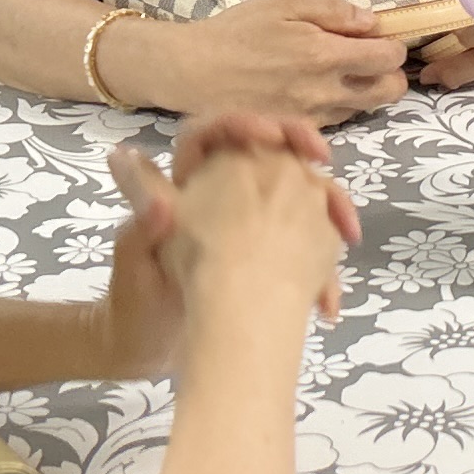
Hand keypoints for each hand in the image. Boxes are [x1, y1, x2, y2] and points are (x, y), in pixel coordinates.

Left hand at [105, 114, 361, 358]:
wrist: (145, 350)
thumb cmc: (134, 302)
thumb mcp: (133, 260)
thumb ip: (142, 218)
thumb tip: (127, 159)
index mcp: (183, 186)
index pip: (214, 133)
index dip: (244, 123)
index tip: (273, 136)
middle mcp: (219, 195)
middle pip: (265, 152)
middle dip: (302, 150)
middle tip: (324, 161)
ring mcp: (246, 224)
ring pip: (294, 196)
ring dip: (327, 209)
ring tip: (346, 233)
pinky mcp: (263, 255)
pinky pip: (303, 245)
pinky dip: (322, 266)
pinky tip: (328, 298)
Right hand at [154, 0, 410, 128]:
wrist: (194, 72)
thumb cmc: (236, 32)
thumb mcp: (283, 6)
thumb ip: (332, 12)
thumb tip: (372, 21)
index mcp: (326, 56)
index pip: (389, 59)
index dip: (393, 46)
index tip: (380, 38)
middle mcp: (326, 92)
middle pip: (389, 92)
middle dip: (390, 73)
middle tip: (371, 58)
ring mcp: (313, 117)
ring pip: (365, 108)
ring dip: (365, 90)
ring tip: (341, 72)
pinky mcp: (297, 131)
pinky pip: (337, 120)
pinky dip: (339, 105)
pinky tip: (318, 89)